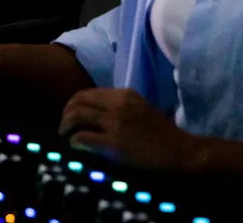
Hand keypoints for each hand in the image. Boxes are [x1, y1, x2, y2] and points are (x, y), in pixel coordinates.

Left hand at [60, 88, 195, 169]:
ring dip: (66, 124)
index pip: (89, 92)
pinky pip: (85, 137)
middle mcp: (118, 104)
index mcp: (124, 94)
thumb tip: (95, 111)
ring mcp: (116, 123)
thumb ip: (119, 105)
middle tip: (63, 125)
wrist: (180, 150)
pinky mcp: (115, 143)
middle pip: (79, 101)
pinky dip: (75, 140)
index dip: (75, 102)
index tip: (71, 112)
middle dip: (66, 112)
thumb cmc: (161, 132)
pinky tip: (74, 144)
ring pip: (78, 115)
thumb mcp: (140, 108)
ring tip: (64, 134)